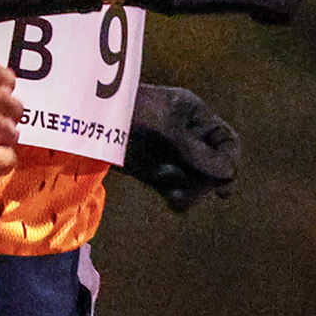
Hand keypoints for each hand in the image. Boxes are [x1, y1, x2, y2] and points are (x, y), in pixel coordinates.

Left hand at [123, 85, 239, 212]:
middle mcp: (186, 135)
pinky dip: (177, 198)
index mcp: (194, 115)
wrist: (86, 119)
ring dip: (192, 190)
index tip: (225, 181)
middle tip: (200, 193)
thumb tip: (227, 175)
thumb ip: (197, 152)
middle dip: (207, 179)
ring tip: (179, 197)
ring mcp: (168, 154)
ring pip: (194, 179)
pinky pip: (173, 188)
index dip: (229, 160)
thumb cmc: (129, 112)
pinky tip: (175, 203)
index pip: (225, 140)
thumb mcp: (167, 128)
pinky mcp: (150, 172)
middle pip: (212, 164)